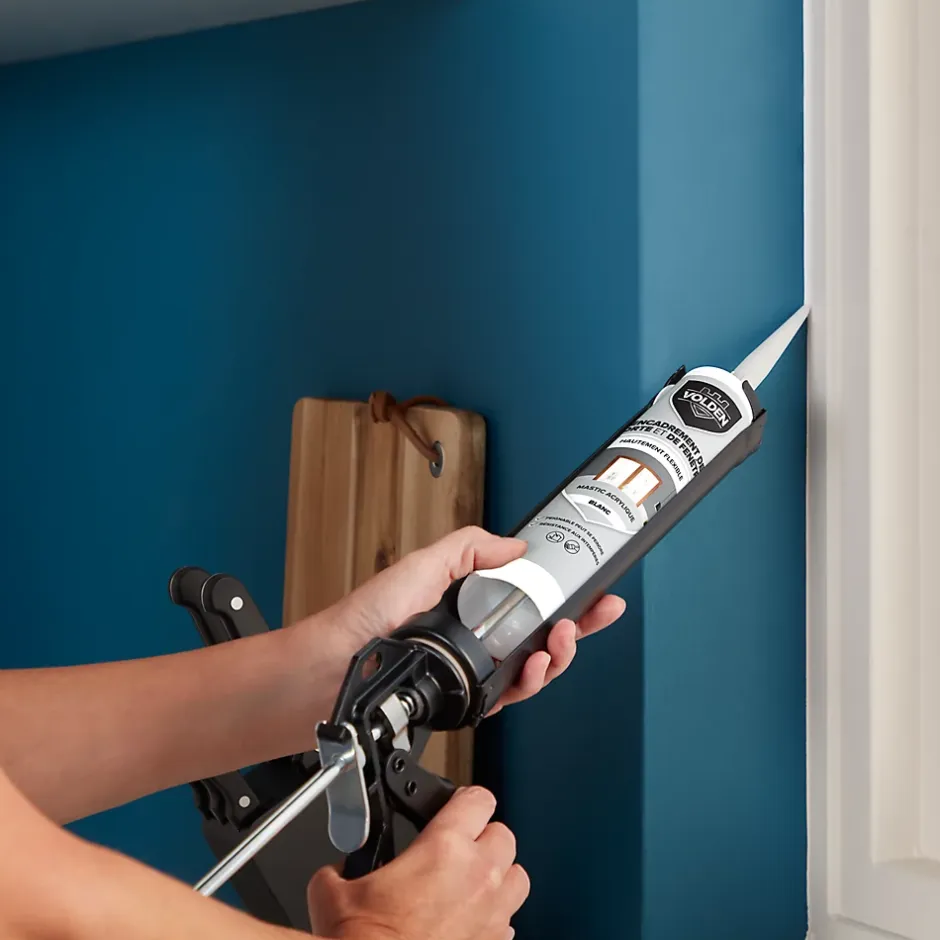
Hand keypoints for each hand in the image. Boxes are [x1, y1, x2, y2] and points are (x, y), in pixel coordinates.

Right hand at [308, 786, 526, 939]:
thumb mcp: (333, 890)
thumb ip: (343, 865)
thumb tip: (338, 868)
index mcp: (444, 847)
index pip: (478, 798)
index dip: (467, 799)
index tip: (457, 806)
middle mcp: (477, 875)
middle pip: (503, 834)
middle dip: (484, 837)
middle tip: (461, 846)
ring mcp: (492, 913)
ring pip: (517, 876)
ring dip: (499, 874)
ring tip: (474, 881)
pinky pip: (509, 920)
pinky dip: (495, 916)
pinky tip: (470, 920)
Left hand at [324, 526, 625, 711]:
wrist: (334, 667)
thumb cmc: (368, 617)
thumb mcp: (424, 565)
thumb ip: (470, 549)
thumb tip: (515, 546)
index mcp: (471, 603)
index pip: (531, 597)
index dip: (565, 594)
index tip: (594, 587)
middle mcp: (478, 638)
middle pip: (543, 634)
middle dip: (577, 626)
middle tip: (594, 615)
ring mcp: (475, 671)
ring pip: (535, 668)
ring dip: (558, 654)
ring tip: (561, 639)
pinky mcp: (468, 700)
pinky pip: (512, 694)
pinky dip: (532, 681)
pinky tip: (537, 666)